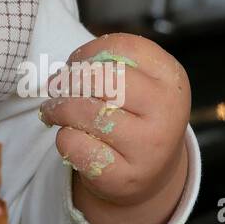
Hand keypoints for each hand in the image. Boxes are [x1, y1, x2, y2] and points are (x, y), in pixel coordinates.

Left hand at [38, 33, 190, 223]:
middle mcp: (167, 112)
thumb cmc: (132, 114)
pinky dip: (63, 138)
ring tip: (53, 111)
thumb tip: (61, 75)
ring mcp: (149, 147)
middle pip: (100, 78)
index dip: (86, 52)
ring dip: (57, 109)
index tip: (74, 63)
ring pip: (83, 112)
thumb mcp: (134, 81)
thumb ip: (105, 64)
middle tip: (55, 86)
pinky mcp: (125, 177)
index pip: (121, 47)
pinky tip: (73, 139)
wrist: (149, 172)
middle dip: (68, 80)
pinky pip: (74, 144)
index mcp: (171, 77)